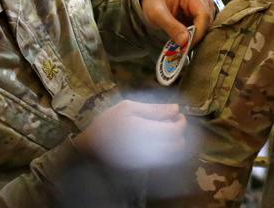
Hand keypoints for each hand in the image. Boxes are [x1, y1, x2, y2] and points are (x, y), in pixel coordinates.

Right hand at [73, 100, 187, 169]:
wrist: (92, 146)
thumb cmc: (108, 122)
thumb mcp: (128, 107)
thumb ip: (154, 109)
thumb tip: (176, 108)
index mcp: (146, 131)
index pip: (176, 131)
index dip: (181, 122)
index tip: (178, 114)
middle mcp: (150, 148)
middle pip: (178, 145)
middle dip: (179, 132)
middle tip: (171, 122)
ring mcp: (147, 159)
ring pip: (172, 155)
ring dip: (174, 142)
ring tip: (164, 131)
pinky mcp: (144, 166)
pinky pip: (163, 160)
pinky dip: (166, 150)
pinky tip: (156, 141)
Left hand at [142, 0, 214, 46]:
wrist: (153, 0)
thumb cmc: (154, 3)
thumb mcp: (157, 14)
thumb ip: (171, 27)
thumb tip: (185, 41)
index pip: (203, 14)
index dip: (199, 32)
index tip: (189, 45)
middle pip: (209, 19)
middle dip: (199, 35)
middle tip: (186, 47)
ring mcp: (205, 3)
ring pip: (210, 24)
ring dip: (199, 35)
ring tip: (186, 43)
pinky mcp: (205, 11)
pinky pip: (207, 25)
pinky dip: (199, 34)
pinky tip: (189, 39)